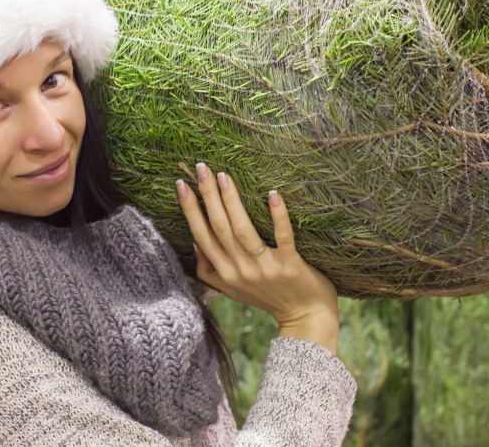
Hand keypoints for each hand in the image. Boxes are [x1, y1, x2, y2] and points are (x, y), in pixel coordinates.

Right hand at [176, 163, 338, 330]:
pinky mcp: (289, 266)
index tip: (182, 185)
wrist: (306, 319)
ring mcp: (265, 269)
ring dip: (232, 201)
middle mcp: (241, 271)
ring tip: (225, 176)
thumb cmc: (270, 298)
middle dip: (207, 196)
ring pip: (242, 230)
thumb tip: (196, 244)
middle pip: (219, 227)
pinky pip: (282, 237)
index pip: (202, 236)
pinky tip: (273, 194)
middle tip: (201, 168)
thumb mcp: (233, 289)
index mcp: (225, 273)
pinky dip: (278, 216)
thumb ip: (211, 270)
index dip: (190, 210)